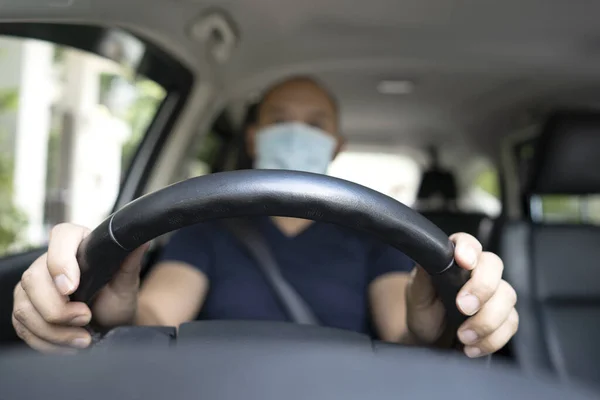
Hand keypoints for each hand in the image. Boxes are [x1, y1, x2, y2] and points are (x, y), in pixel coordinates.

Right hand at [12, 223, 147, 352]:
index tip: (72, 287)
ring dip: (54, 331)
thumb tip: (142, 241)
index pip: (61, 236)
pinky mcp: (25, 310)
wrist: (109, 324)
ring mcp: (32, 287)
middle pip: (34, 279)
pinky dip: (46, 342)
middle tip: (86, 317)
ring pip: (25, 308)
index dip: (60, 261)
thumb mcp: (126, 283)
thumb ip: (130, 263)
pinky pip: (23, 328)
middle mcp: (47, 261)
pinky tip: (68, 346)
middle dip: (58, 308)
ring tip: (83, 339)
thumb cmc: (116, 298)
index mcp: (76, 243)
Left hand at [405, 233, 517, 356]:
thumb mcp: (417, 295)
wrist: (430, 341)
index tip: (464, 262)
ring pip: (507, 296)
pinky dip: (492, 338)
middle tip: (463, 307)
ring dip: (486, 320)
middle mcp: (478, 271)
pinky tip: (472, 346)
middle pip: (494, 265)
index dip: (469, 248)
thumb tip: (428, 258)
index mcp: (454, 259)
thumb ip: (422, 277)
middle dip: (482, 287)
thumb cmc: (424, 311)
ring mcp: (494, 293)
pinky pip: (511, 323)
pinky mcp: (504, 317)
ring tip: (462, 336)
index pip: (467, 242)